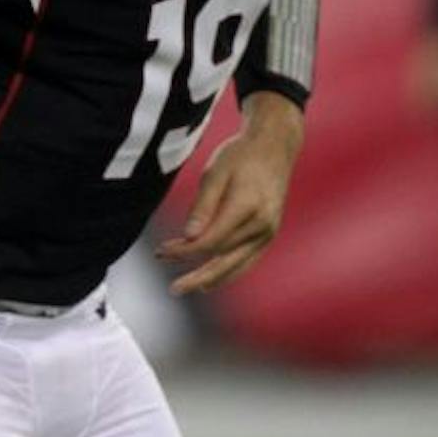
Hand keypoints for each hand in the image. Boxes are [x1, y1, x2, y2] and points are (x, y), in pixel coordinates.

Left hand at [156, 97, 303, 295]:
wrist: (274, 146)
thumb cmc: (240, 156)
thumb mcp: (215, 172)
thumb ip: (202, 206)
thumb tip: (189, 237)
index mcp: (248, 207)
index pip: (211, 241)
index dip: (185, 251)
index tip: (163, 252)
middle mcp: (262, 225)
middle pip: (224, 259)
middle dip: (196, 274)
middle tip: (173, 289)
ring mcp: (269, 232)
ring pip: (238, 265)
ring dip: (211, 278)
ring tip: (187, 288)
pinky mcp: (269, 234)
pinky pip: (247, 260)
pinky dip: (229, 272)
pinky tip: (211, 281)